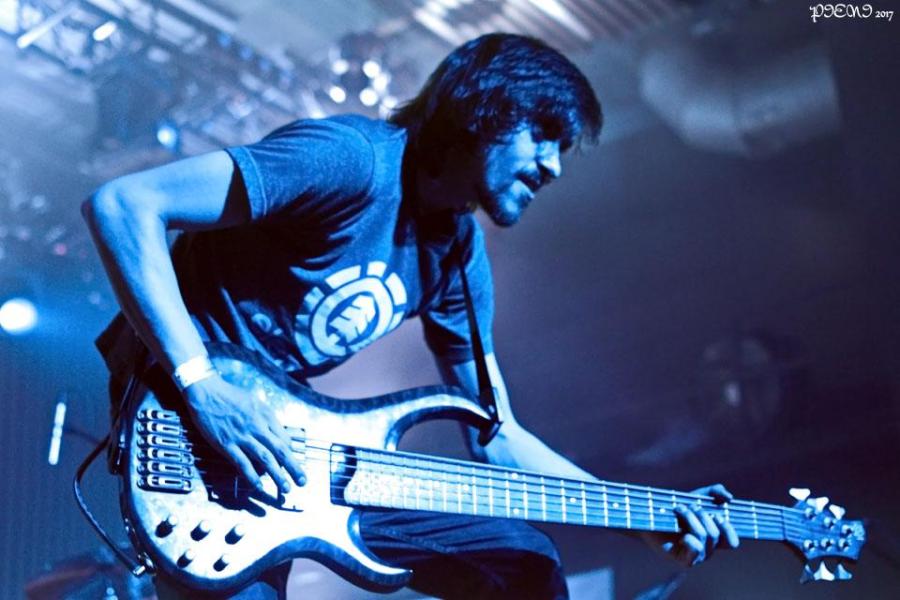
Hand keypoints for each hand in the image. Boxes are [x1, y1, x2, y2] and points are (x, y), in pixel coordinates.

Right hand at [182, 374, 304, 498]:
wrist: (206, 392)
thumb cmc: (231, 396)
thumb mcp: (256, 402)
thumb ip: (266, 418)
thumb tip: (276, 435)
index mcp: (266, 416)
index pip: (284, 439)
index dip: (290, 454)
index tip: (292, 465)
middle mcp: (257, 427)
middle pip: (280, 450)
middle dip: (294, 468)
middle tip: (302, 482)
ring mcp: (242, 436)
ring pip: (265, 458)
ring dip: (277, 475)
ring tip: (286, 488)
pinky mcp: (226, 444)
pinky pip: (242, 462)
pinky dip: (251, 476)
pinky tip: (259, 486)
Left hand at [660, 484, 739, 566]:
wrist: (649, 515)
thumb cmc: (674, 507)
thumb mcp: (697, 496)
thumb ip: (715, 492)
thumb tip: (729, 498)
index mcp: (713, 539)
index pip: (732, 543)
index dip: (728, 529)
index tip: (716, 515)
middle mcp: (707, 550)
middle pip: (715, 534)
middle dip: (702, 515)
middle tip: (690, 507)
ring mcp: (696, 556)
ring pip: (705, 537)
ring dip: (691, 519)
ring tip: (679, 510)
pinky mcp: (684, 560)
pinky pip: (696, 549)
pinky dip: (689, 538)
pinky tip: (680, 533)